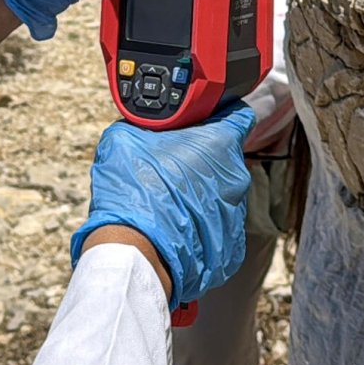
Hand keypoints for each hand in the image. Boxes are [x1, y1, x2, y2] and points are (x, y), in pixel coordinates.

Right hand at [71, 103, 253, 304]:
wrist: (135, 252)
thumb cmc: (135, 193)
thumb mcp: (125, 139)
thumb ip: (144, 124)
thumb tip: (141, 124)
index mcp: (220, 143)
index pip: (238, 115)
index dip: (222, 113)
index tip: (206, 118)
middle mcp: (236, 177)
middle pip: (224, 159)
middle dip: (201, 159)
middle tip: (171, 165)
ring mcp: (237, 214)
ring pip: (220, 195)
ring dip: (201, 194)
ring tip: (169, 202)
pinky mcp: (231, 246)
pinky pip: (218, 227)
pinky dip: (200, 225)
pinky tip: (176, 227)